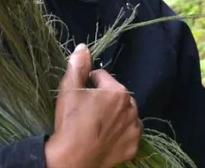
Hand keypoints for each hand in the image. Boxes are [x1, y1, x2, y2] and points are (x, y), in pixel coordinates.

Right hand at [44, 44, 141, 167]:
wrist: (72, 159)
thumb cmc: (71, 122)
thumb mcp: (69, 89)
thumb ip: (78, 66)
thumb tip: (83, 47)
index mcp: (118, 92)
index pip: (102, 77)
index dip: (88, 83)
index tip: (80, 95)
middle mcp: (132, 109)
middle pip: (116, 95)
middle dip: (104, 98)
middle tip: (88, 110)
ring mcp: (134, 129)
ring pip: (125, 114)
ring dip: (115, 115)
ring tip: (96, 123)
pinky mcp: (133, 146)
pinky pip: (128, 133)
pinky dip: (120, 133)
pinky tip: (105, 136)